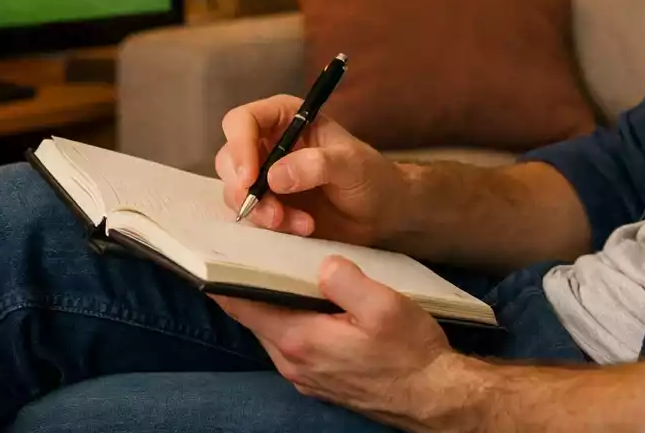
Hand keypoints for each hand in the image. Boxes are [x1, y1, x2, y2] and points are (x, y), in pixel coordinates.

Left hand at [214, 256, 461, 428]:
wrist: (433, 396)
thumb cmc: (410, 353)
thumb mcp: (384, 306)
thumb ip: (346, 279)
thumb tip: (321, 262)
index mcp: (300, 339)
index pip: (243, 306)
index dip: (224, 278)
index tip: (212, 250)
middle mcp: (292, 362)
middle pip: (254, 317)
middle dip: (248, 285)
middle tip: (248, 248)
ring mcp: (304, 375)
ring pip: (272, 330)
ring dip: (269, 303)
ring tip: (276, 268)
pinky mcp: (318, 380)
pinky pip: (290, 343)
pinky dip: (288, 320)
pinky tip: (306, 301)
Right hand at [215, 95, 407, 244]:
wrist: (383, 212)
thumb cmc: (371, 176)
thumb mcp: (351, 164)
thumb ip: (318, 164)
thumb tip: (274, 176)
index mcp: (286, 118)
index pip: (243, 121)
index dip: (239, 146)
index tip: (249, 178)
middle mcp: (268, 144)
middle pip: (229, 159)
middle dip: (245, 190)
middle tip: (274, 214)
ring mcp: (264, 177)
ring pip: (235, 192)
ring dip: (262, 213)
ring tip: (302, 225)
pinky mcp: (268, 206)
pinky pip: (250, 217)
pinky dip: (270, 227)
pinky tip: (302, 229)